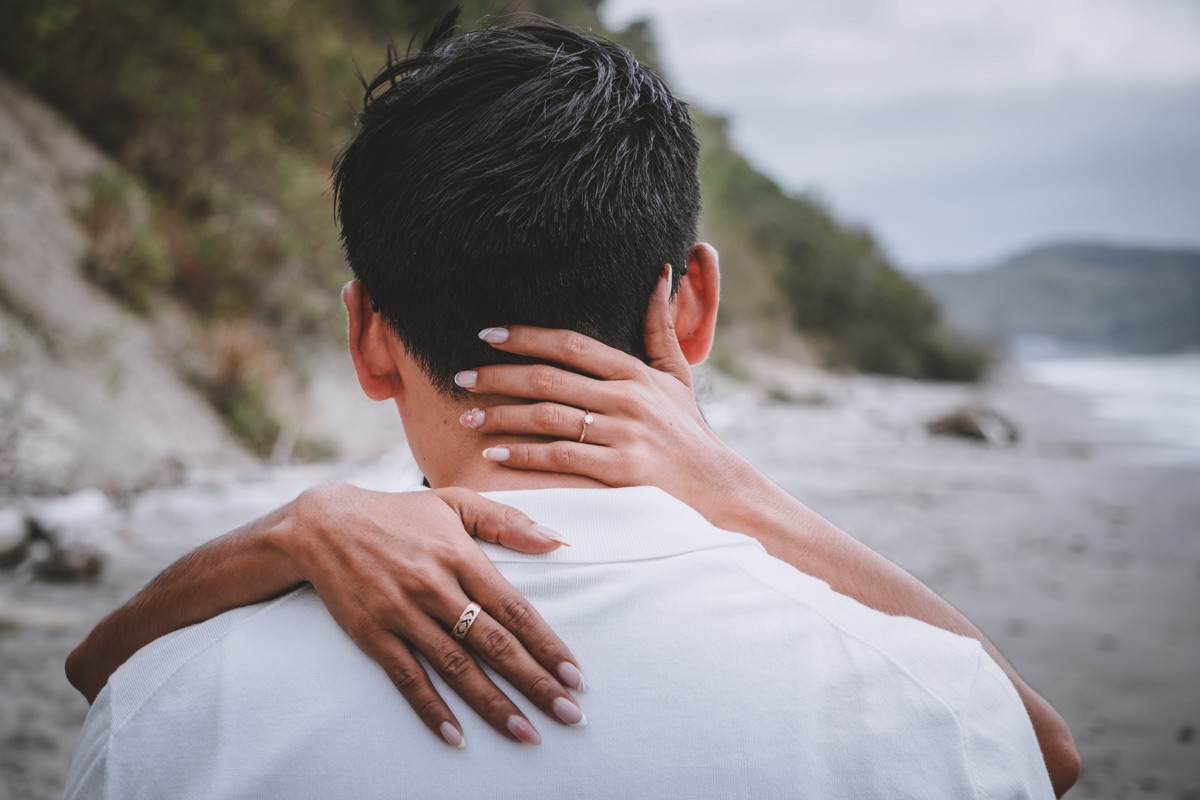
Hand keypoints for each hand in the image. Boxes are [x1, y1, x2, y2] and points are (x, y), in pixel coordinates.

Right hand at [276, 482, 585, 746]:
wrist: (322, 525)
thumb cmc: (398, 513)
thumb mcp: (454, 502)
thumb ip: (507, 521)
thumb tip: (558, 540)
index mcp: (461, 556)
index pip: (514, 608)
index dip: (547, 644)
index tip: (576, 675)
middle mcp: (435, 587)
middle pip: (494, 644)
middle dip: (535, 683)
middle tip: (568, 714)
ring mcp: (402, 613)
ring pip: (456, 667)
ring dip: (493, 704)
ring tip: (526, 733)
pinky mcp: (373, 634)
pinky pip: (407, 678)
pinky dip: (432, 709)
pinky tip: (456, 736)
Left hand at [457, 267, 753, 524]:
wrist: (718, 489)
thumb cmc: (690, 433)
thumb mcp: (678, 377)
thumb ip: (660, 328)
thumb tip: (662, 273)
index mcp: (634, 373)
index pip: (570, 345)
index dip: (526, 336)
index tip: (487, 334)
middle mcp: (627, 399)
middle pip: (549, 379)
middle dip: (498, 376)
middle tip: (459, 376)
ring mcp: (623, 435)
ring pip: (547, 417)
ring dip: (501, 416)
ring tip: (467, 416)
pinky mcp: (619, 472)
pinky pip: (559, 458)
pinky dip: (522, 454)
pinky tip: (493, 452)